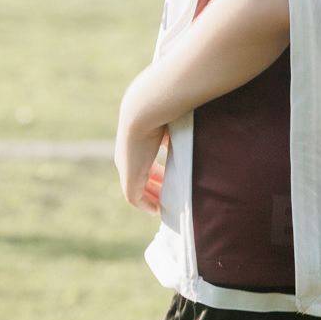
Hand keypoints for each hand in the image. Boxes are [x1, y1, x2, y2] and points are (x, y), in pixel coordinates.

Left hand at [114, 99, 168, 215]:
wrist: (145, 110)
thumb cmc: (163, 111)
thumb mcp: (172, 126)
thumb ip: (177, 138)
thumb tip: (194, 141)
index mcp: (136, 142)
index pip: (145, 161)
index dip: (157, 172)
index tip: (170, 178)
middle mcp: (127, 156)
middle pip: (138, 178)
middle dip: (154, 187)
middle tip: (169, 195)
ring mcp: (126, 167)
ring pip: (136, 189)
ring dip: (150, 198)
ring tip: (164, 206)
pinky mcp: (129, 177)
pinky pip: (134, 198)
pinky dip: (146, 205)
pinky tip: (157, 210)